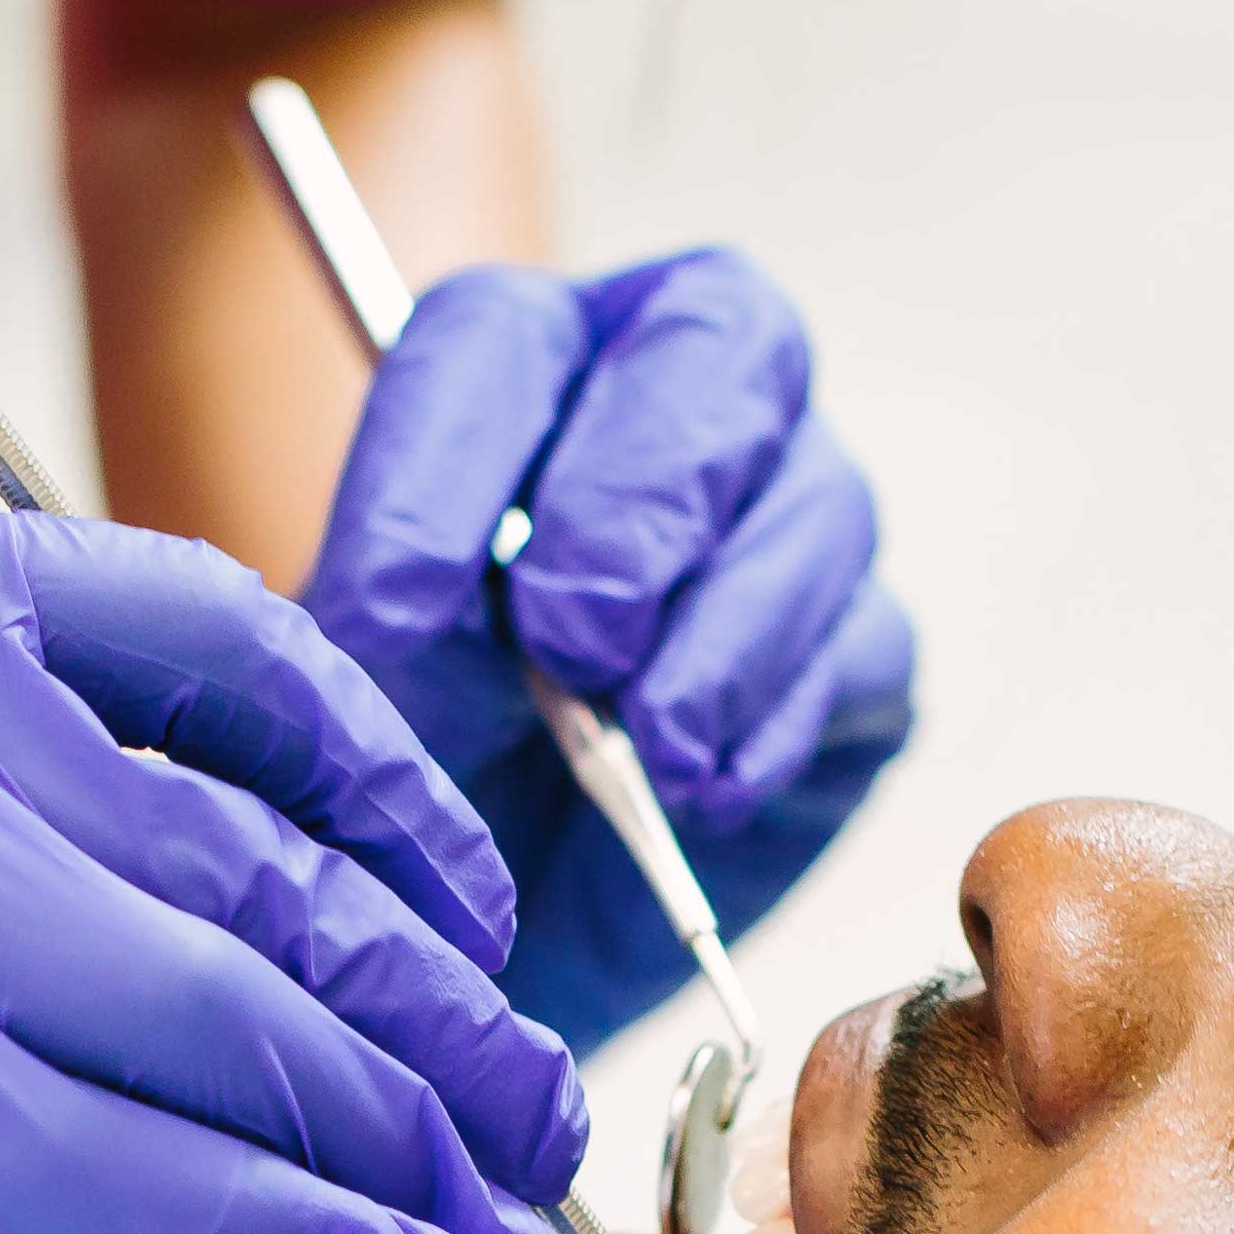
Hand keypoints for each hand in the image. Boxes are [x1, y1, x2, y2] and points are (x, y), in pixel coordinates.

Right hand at [0, 497, 594, 1233]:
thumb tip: (250, 960)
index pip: (193, 627)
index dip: (371, 780)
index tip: (457, 901)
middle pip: (239, 855)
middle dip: (423, 1004)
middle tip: (539, 1113)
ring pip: (225, 1021)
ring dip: (400, 1141)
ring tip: (512, 1225)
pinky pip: (147, 1173)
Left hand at [301, 252, 918, 1051]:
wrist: (511, 899)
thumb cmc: (437, 744)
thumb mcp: (372, 675)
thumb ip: (384, 607)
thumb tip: (410, 602)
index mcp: (530, 363)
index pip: (501, 337)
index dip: (448, 464)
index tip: (394, 610)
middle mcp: (683, 395)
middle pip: (723, 334)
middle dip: (642, 498)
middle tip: (571, 643)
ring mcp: (792, 511)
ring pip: (816, 500)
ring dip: (721, 636)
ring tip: (647, 752)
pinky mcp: (857, 651)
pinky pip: (860, 649)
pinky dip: (777, 726)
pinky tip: (697, 794)